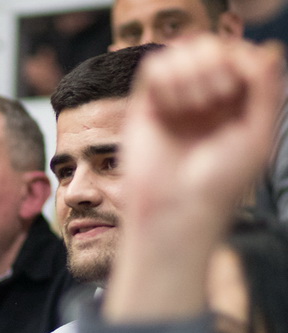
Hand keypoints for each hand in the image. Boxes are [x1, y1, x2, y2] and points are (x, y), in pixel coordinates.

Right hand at [107, 37, 284, 321]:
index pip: (240, 55)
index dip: (239, 58)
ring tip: (190, 107)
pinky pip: (155, 65)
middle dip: (214, 65)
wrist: (176, 210)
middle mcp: (205, 99)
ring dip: (190, 73)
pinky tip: (169, 107)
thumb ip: (264, 87)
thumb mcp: (258, 134)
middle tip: (212, 100)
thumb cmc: (219, 183)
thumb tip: (259, 48)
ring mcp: (174, 102)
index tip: (236, 90)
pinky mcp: (144, 108)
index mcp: (236, 104)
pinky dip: (166, 79)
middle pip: (211, 46)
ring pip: (182, 51)